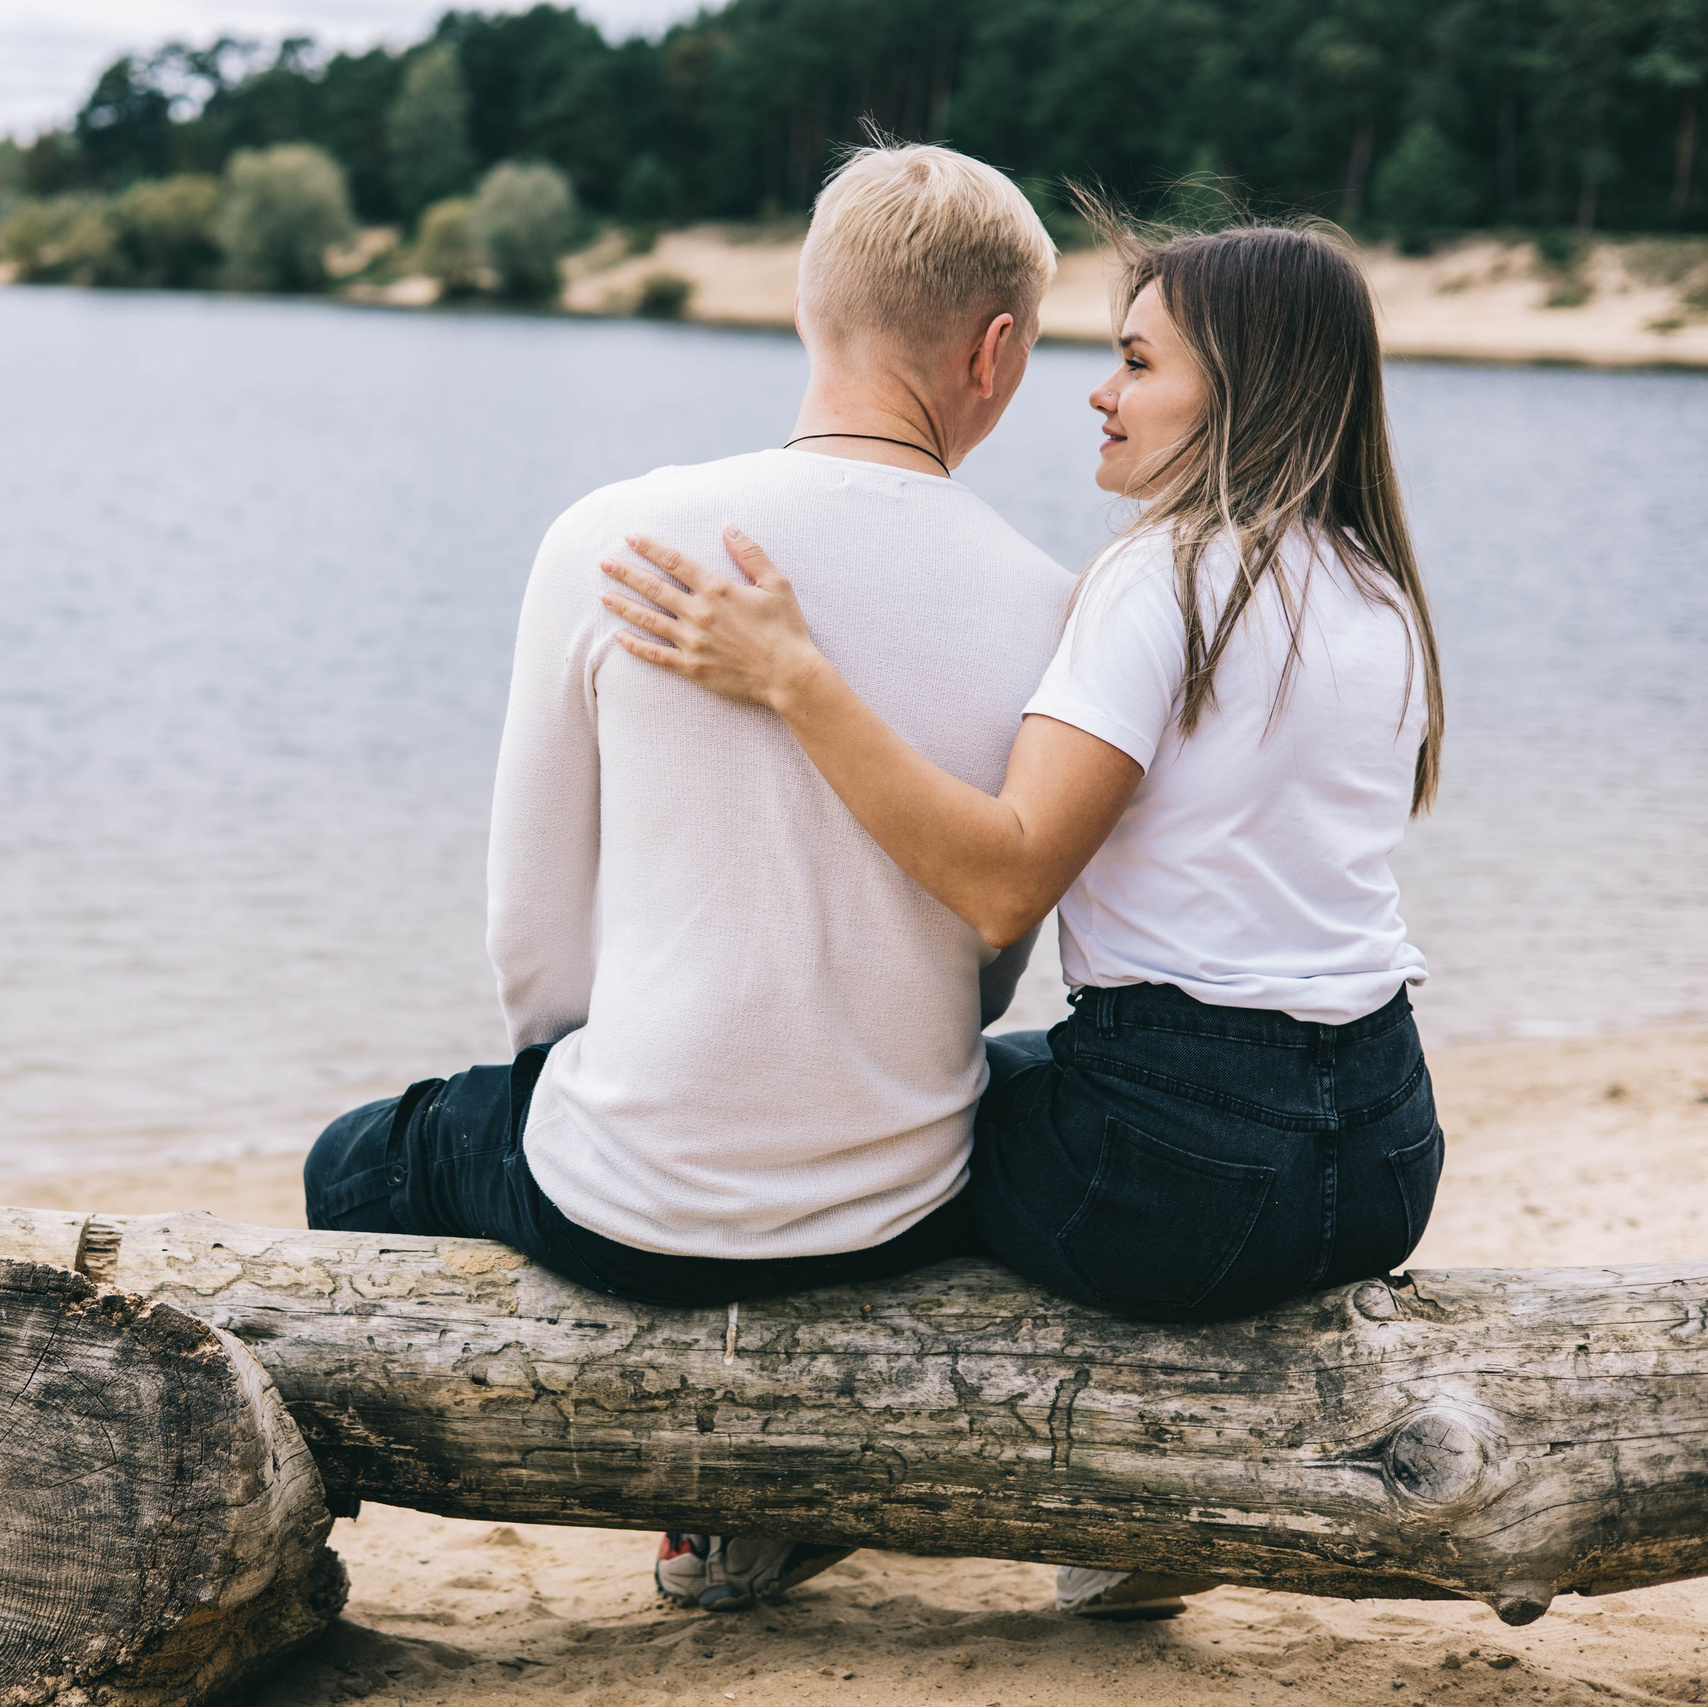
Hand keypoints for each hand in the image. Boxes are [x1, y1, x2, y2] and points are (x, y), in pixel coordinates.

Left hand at [601, 526, 823, 711]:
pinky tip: (618, 637)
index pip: (674, 561)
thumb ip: (750, 553)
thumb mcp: (776, 583)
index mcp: (716, 589)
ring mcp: (692, 641)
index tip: (630, 538)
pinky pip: (655, 655)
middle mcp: (698, 612)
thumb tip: (728, 526)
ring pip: (648, 619)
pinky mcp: (691, 667)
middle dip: (626, 572)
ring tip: (603, 595)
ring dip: (623, 605)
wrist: (789, 675)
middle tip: (603, 562)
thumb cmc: (786, 629)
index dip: (649, 548)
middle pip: (653, 587)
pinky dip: (635, 645)